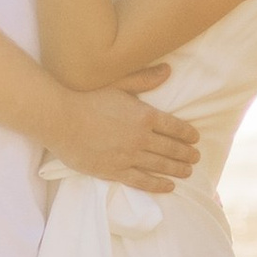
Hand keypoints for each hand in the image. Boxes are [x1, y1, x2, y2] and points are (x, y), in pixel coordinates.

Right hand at [56, 77, 198, 191]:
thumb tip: (168, 70)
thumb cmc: (86, 98)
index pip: (174, 127)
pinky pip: (142, 181)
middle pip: (171, 148)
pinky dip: (158, 185)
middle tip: (196, 158)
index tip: (195, 139)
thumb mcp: (117, 83)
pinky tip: (169, 186)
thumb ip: (144, 79)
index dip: (188, 134)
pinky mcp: (114, 171)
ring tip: (188, 172)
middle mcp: (141, 138)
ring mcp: (128, 156)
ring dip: (177, 169)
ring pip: (160, 166)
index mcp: (144, 115)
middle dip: (186, 154)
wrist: (61, 119)